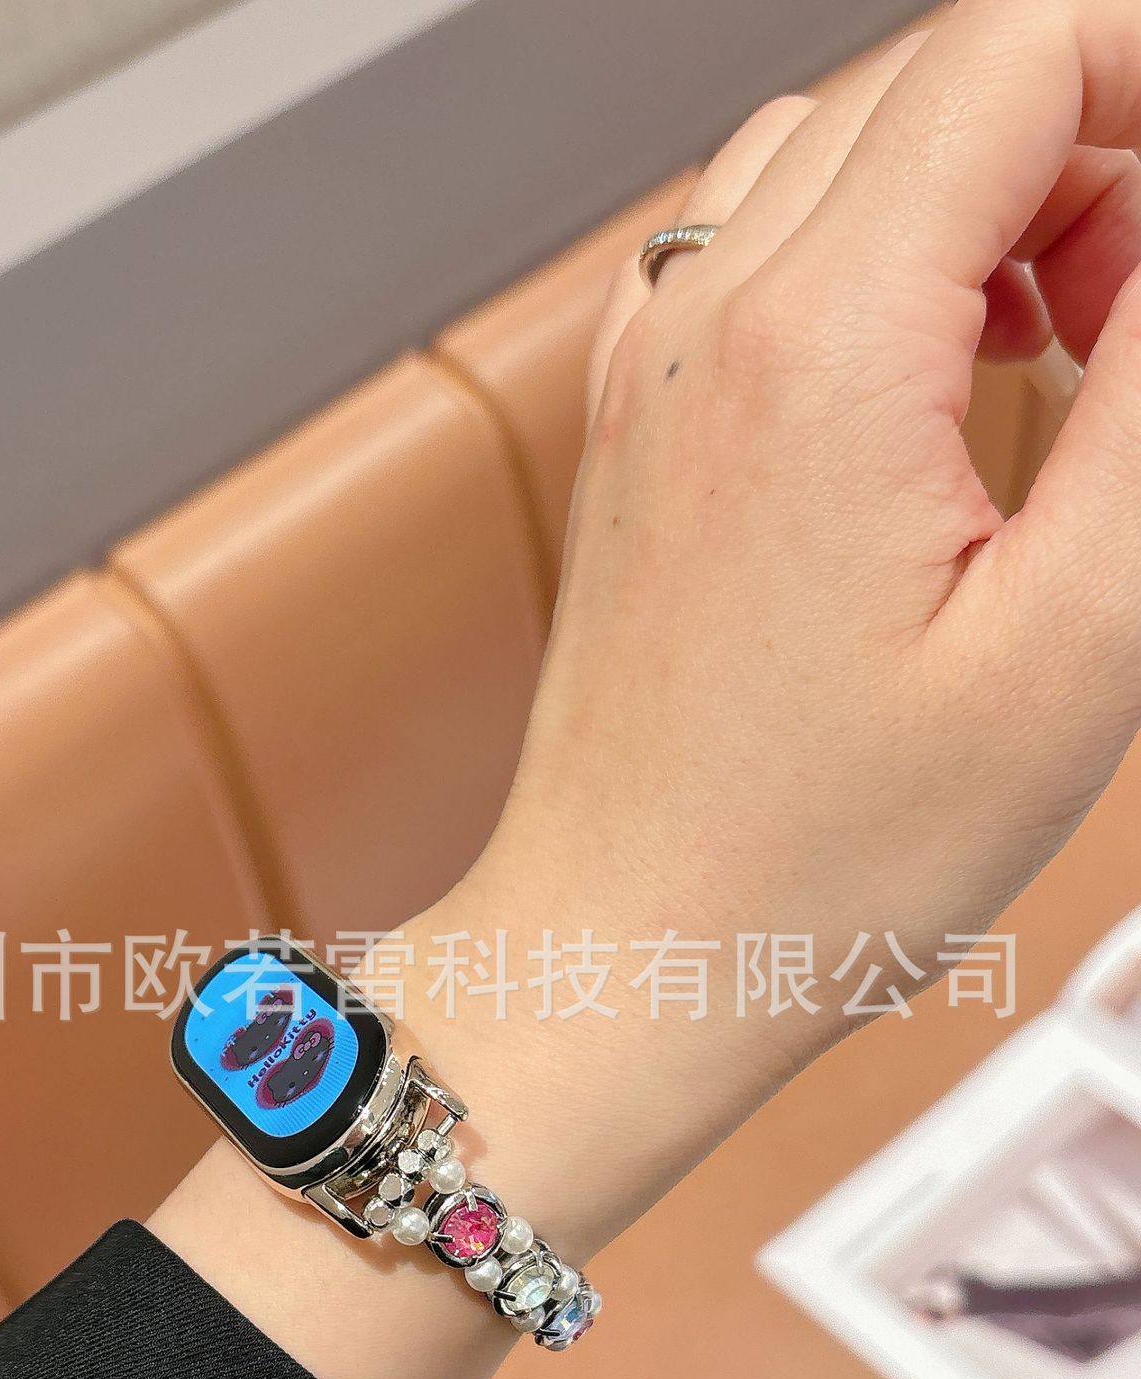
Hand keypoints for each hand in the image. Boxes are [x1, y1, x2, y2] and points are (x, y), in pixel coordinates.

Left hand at [444, 0, 1140, 1249]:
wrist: (623, 952)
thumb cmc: (817, 858)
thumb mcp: (1074, 645)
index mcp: (818, 347)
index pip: (1020, 52)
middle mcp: (702, 322)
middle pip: (936, 83)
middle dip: (1097, 148)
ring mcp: (647, 370)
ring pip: (843, 152)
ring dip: (986, 201)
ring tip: (1065, 355)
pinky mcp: (634, 430)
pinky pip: (757, 250)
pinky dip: (878, 261)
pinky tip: (939, 389)